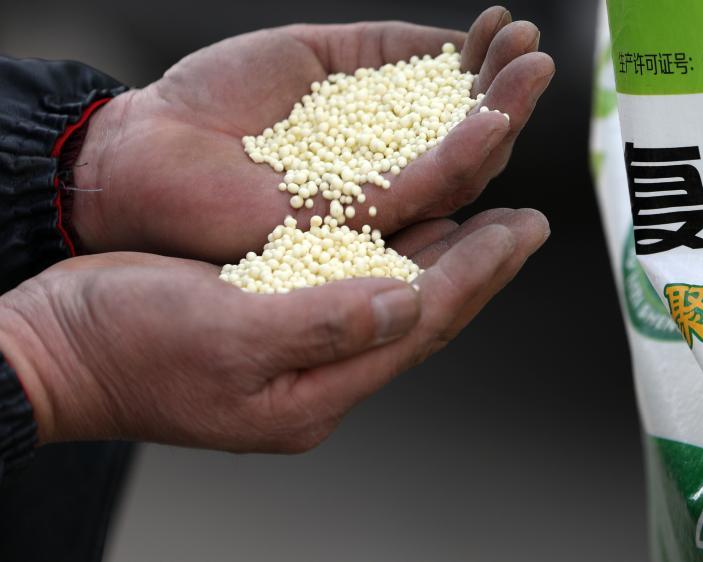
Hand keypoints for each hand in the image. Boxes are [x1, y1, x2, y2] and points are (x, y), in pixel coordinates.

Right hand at [0, 208, 546, 450]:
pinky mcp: (276, 318)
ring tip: (487, 221)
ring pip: (394, 298)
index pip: (421, 325)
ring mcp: (299, 348)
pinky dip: (392, 253)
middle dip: (479, 266)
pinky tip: (409, 229)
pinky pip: (356, 284)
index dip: (480, 274)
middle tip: (527, 224)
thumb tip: (405, 303)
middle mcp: (319, 374)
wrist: (53, 352)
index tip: (525, 230)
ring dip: (444, 257)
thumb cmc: (122, 348)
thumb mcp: (222, 333)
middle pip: (421, 315)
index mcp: (314, 390)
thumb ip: (320, 323)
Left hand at [71, 6, 553, 262]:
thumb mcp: (313, 55)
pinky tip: (493, 117)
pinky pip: (419, 191)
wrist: (149, 142)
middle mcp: (383, 180)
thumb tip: (445, 41)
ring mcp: (370, 209)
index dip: (482, 70)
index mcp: (375, 143)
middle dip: (507, 93)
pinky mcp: (350, 226)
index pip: (447, 113)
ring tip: (533, 70)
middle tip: (535, 50)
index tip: (504, 25)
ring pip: (458, 171)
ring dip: (503, 118)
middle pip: (467, 145)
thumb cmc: (216, 100)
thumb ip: (380, 51)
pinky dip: (462, 153)